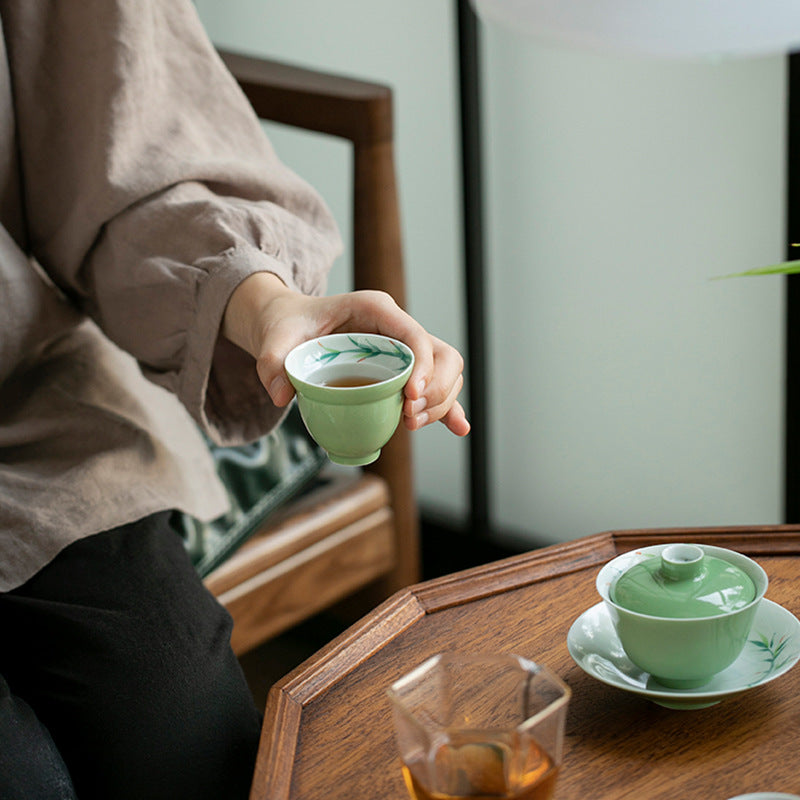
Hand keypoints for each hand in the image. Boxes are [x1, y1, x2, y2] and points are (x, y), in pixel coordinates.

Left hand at [222, 272, 469, 435]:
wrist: (290, 326)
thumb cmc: (288, 325)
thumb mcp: (275, 337)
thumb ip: (272, 361)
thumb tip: (282, 395)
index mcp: (375, 309)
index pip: (414, 334)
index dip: (423, 365)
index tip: (411, 396)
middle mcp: (397, 328)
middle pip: (442, 355)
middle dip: (437, 388)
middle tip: (410, 414)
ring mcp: (404, 350)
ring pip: (446, 373)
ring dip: (440, 402)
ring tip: (411, 424)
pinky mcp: (404, 371)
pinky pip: (435, 389)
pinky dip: (447, 408)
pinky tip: (458, 428)